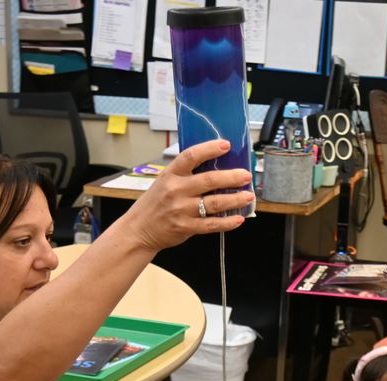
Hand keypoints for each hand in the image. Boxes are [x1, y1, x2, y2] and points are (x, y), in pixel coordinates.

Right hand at [123, 139, 253, 250]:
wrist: (139, 229)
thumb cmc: (155, 203)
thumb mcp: (164, 182)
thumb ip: (185, 175)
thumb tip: (215, 166)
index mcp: (171, 174)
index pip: (191, 156)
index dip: (209, 149)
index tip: (226, 145)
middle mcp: (176, 190)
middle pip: (209, 180)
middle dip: (232, 177)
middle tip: (246, 175)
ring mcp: (181, 210)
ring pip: (214, 203)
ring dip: (235, 199)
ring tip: (248, 196)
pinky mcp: (186, 227)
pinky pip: (211, 224)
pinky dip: (227, 222)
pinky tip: (238, 219)